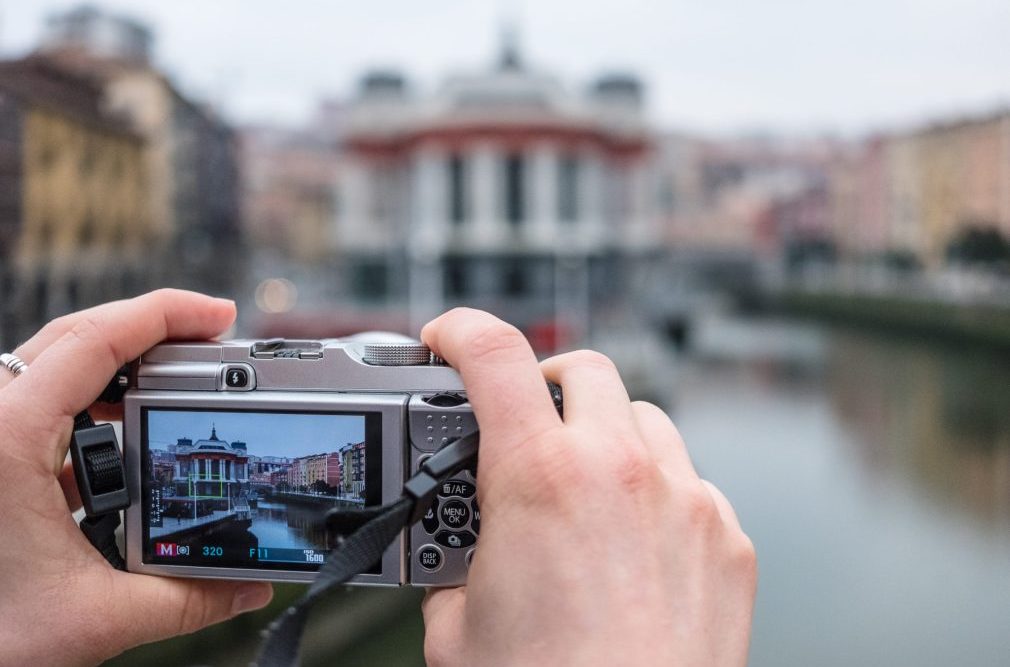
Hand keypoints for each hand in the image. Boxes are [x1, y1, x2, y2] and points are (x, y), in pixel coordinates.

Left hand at [0, 290, 272, 666]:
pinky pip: (42, 399)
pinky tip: (128, 422)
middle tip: (213, 334)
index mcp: (7, 439)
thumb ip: (186, 600)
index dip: (167, 314)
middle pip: (77, 336)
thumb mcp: (95, 619)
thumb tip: (247, 586)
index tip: (220, 316)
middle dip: (152, 326)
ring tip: (179, 371)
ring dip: (121, 360)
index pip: (96, 340)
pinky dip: (94, 396)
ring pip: (55, 362)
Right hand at [420, 309, 755, 665]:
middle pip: (584, 370)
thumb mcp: (458, 625)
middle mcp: (622, 471)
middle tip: (521, 423)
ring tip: (582, 485)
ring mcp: (686, 501)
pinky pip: (690, 481)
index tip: (449, 338)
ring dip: (606, 434)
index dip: (461, 331)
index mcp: (541, 478)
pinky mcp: (727, 540)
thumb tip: (464, 554)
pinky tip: (635, 540)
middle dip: (543, 384)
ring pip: (645, 418)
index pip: (493, 355)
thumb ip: (458, 563)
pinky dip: (657, 491)